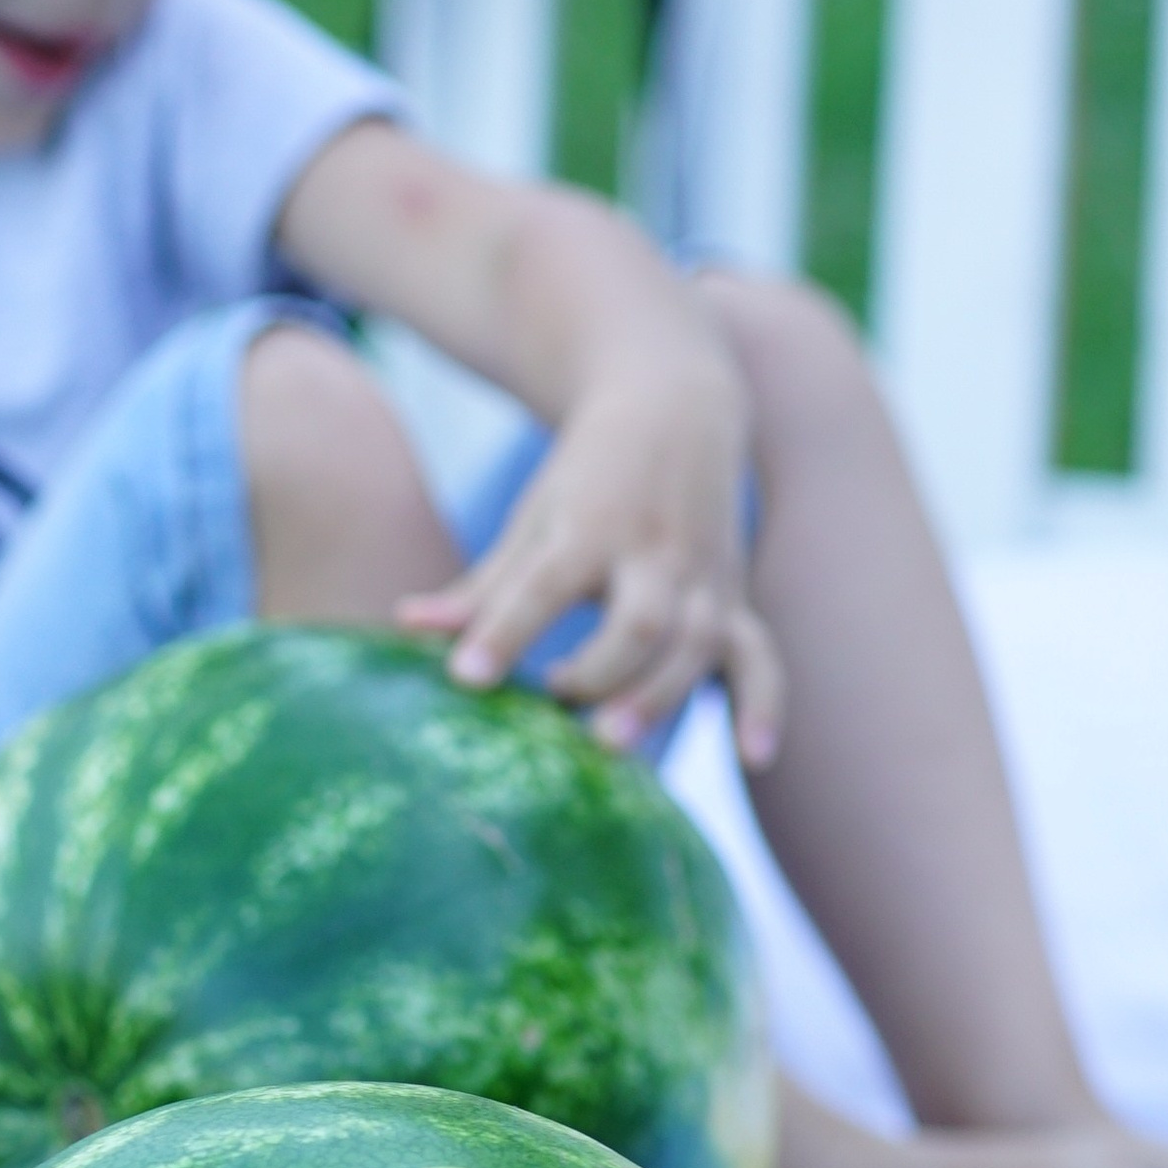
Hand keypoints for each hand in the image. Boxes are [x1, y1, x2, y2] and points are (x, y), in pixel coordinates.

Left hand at [397, 365, 784, 763]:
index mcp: (590, 525)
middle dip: (602, 672)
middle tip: (555, 703)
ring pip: (696, 643)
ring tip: (608, 741)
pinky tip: (754, 759)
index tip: (463, 678)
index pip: (546, 582)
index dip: (506, 630)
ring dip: (659, 695)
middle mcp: (654, 552)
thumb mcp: (532, 520)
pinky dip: (761, 706)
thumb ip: (480, 586)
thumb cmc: (587, 478)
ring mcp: (703, 578)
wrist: (677, 408)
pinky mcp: (735, 601)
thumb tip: (406, 625)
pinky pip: (759, 658)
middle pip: (640, 620)